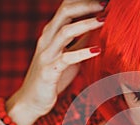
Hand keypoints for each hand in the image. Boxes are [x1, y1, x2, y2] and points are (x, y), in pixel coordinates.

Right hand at [13, 0, 104, 117]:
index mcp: (51, 34)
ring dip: (86, 24)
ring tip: (105, 20)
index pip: (66, 9)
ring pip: (65, 32)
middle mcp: (47, 40)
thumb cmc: (53, 78)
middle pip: (64, 12)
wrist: (32, 100)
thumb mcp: (69, 58)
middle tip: (106, 4)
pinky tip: (98, 50)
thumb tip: (97, 33)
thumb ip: (79, 44)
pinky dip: (83, 52)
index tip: (104, 1)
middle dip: (86, 5)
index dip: (84, 2)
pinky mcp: (49, 71)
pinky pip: (66, 58)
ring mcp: (46, 54)